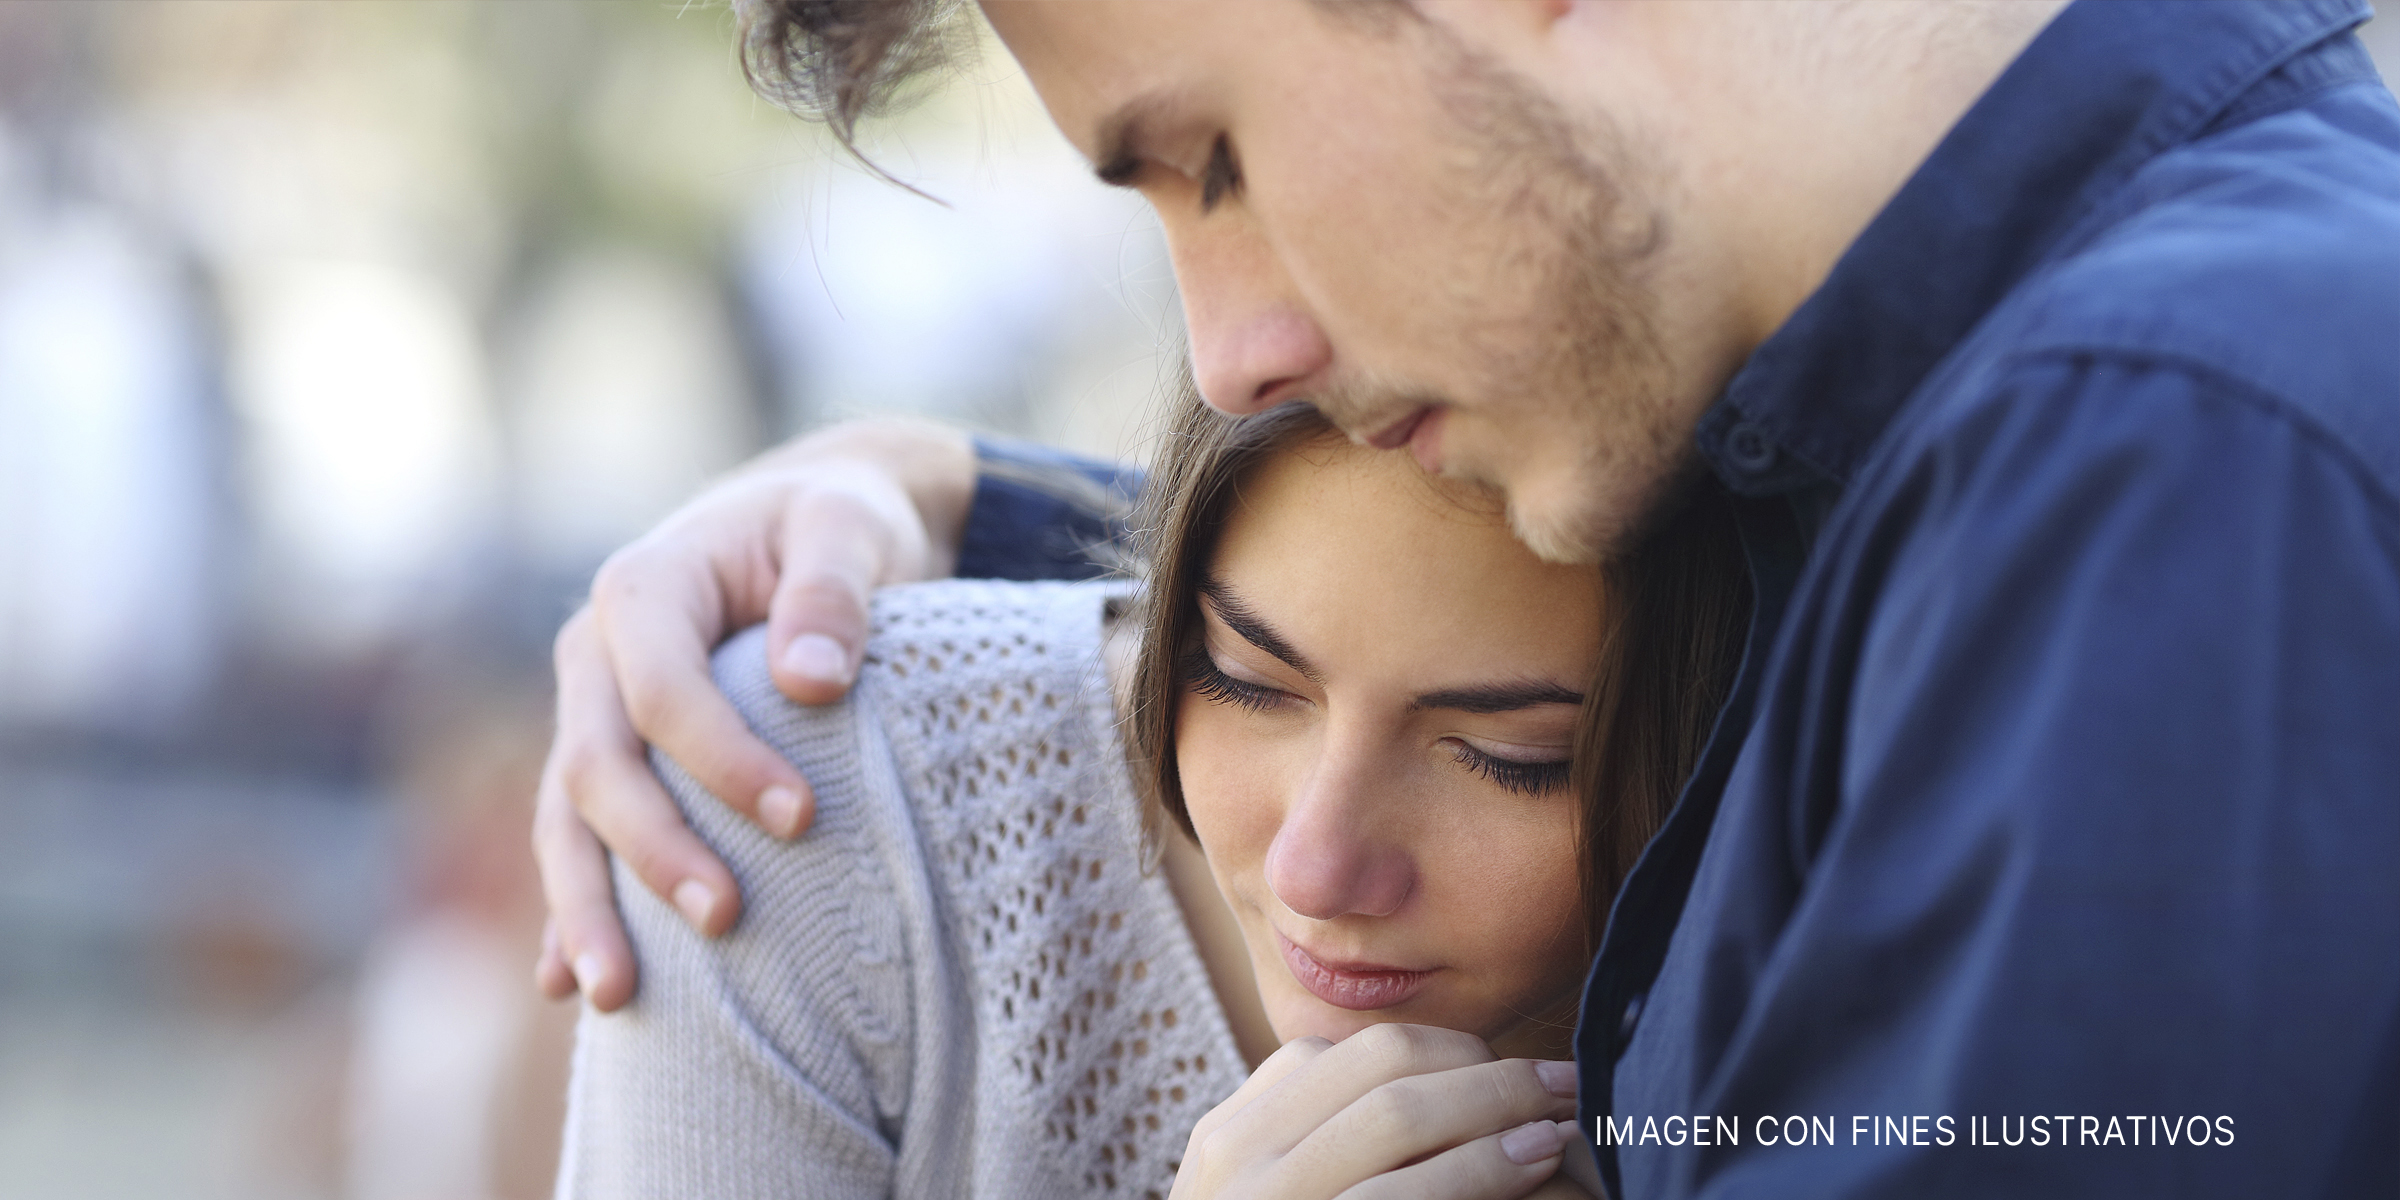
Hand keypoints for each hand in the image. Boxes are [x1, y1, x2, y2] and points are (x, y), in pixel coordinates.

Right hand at [532, 418, 975, 1009]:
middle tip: (726, 920)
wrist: (813, 523)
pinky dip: (568, 912)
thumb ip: (832, 589)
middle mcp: (595, 657)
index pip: (663, 688)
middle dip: (653, 850)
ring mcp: (591, 715)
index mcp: (643, 587)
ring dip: (586, 908)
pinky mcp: (612, 763)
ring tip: (614, 996)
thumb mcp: (848, 526)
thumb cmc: (838, 521)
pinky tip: (567, 984)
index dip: (722, 758)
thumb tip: (812, 681)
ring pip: (566, 820)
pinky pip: (576, 843)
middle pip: (598, 766)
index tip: (801, 817)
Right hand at [1171, 1023, 1586, 1199]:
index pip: (1350, 1055)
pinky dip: (1478, 1168)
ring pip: (1397, 1115)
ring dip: (1496, 1105)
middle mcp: (1239, 1158)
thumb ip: (1325, 1146)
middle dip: (1484, 1067)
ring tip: (1560, 1122)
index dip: (1446, 1054)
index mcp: (1232, 1135)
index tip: (1509, 1072)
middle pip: (1382, 1066)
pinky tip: (1534, 1164)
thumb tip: (1442, 1086)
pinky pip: (1400, 1193)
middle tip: (1558, 1081)